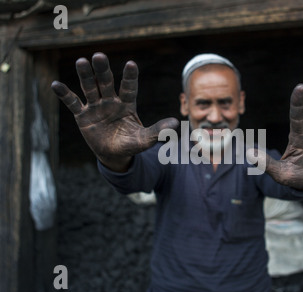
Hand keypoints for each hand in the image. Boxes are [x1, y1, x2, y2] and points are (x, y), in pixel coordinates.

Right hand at [51, 52, 178, 171]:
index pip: (129, 88)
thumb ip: (158, 131)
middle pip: (106, 83)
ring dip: (85, 76)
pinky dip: (65, 95)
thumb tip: (176, 124)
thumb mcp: (144, 139)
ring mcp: (96, 107)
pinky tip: (56, 85)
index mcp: (127, 104)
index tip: (130, 64)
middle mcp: (111, 101)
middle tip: (99, 56)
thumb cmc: (131, 144)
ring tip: (81, 61)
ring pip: (90, 88)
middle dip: (103, 70)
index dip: (129, 77)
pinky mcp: (83, 115)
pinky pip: (73, 103)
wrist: (114, 154)